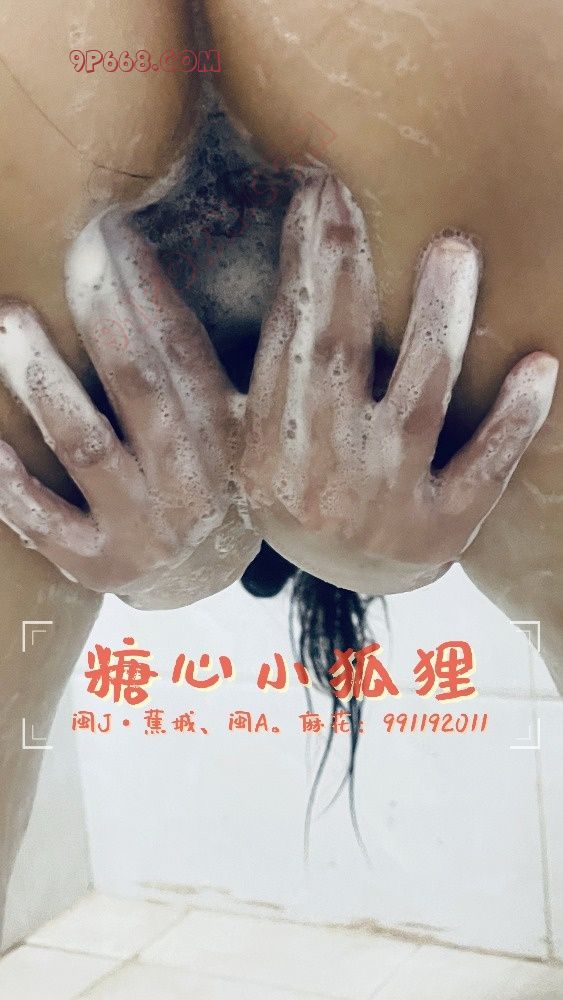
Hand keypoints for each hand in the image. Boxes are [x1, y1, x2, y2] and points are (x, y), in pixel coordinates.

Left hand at [0, 213, 259, 608]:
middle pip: (143, 389)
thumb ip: (201, 369)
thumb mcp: (227, 429)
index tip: (112, 234)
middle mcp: (190, 486)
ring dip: (42, 380)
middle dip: (105, 317)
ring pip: (87, 446)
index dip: (151, 292)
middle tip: (72, 254)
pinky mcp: (98, 565)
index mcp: (227, 441)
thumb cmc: (203, 484)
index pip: (188, 355)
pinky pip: (43, 520)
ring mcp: (143, 530)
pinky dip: (8, 479)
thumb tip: (153, 278)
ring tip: (6, 322)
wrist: (197, 582)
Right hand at [242, 174, 558, 593]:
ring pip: (417, 405)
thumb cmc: (304, 496)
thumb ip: (270, 374)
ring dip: (437, 327)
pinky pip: (481, 472)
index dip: (305, 266)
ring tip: (454, 253)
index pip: (289, 344)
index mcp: (271, 450)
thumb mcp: (260, 446)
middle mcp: (325, 475)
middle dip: (346, 273)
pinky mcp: (441, 531)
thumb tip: (290, 277)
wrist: (343, 588)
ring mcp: (386, 504)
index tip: (320, 195)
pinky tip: (542, 368)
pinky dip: (512, 423)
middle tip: (357, 198)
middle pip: (340, 361)